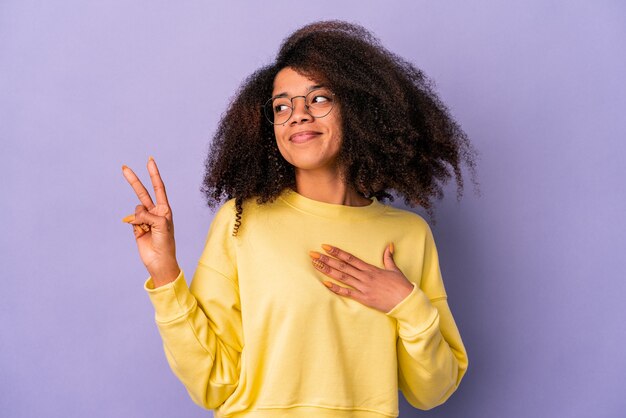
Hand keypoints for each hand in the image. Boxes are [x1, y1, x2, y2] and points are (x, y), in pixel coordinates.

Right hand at [122, 157, 179, 286]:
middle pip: (142, 192)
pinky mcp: (136, 227)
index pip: (158, 187)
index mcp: (164, 209)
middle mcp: (155, 212)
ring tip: (148, 230)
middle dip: (134, 180)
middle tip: (123, 167)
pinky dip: (135, 226)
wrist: (159, 261)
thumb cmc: (165, 243)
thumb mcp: (161, 225)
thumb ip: (148, 214)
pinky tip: (142, 234)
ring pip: (136, 210)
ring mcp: (144, 219)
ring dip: (139, 219)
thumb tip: (135, 213)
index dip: (154, 174)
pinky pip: (132, 220)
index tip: (150, 160)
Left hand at [309, 243, 414, 312]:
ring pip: (343, 277)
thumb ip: (388, 257)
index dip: (337, 252)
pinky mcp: (364, 299)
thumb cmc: (401, 285)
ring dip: (328, 270)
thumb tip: (389, 245)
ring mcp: (364, 287)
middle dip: (327, 259)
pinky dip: (337, 289)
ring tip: (316, 265)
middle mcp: (365, 276)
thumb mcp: (394, 269)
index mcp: (371, 269)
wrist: (406, 301)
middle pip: (342, 266)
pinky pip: (348, 293)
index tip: (326, 246)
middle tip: (313, 254)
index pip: (350, 258)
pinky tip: (326, 284)